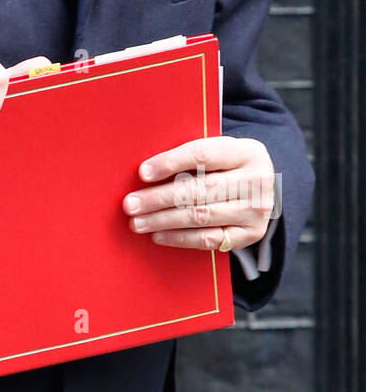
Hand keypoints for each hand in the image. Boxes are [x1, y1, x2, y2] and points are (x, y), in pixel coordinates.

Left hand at [121, 136, 276, 251]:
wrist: (261, 188)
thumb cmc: (227, 166)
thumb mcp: (219, 152)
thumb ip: (190, 157)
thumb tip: (145, 172)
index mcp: (246, 151)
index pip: (202, 155)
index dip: (170, 163)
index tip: (142, 173)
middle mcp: (257, 181)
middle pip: (200, 189)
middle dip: (160, 198)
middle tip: (130, 204)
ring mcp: (256, 210)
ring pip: (201, 216)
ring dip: (163, 221)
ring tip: (137, 222)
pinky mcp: (251, 234)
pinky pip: (209, 239)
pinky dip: (180, 238)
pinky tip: (158, 235)